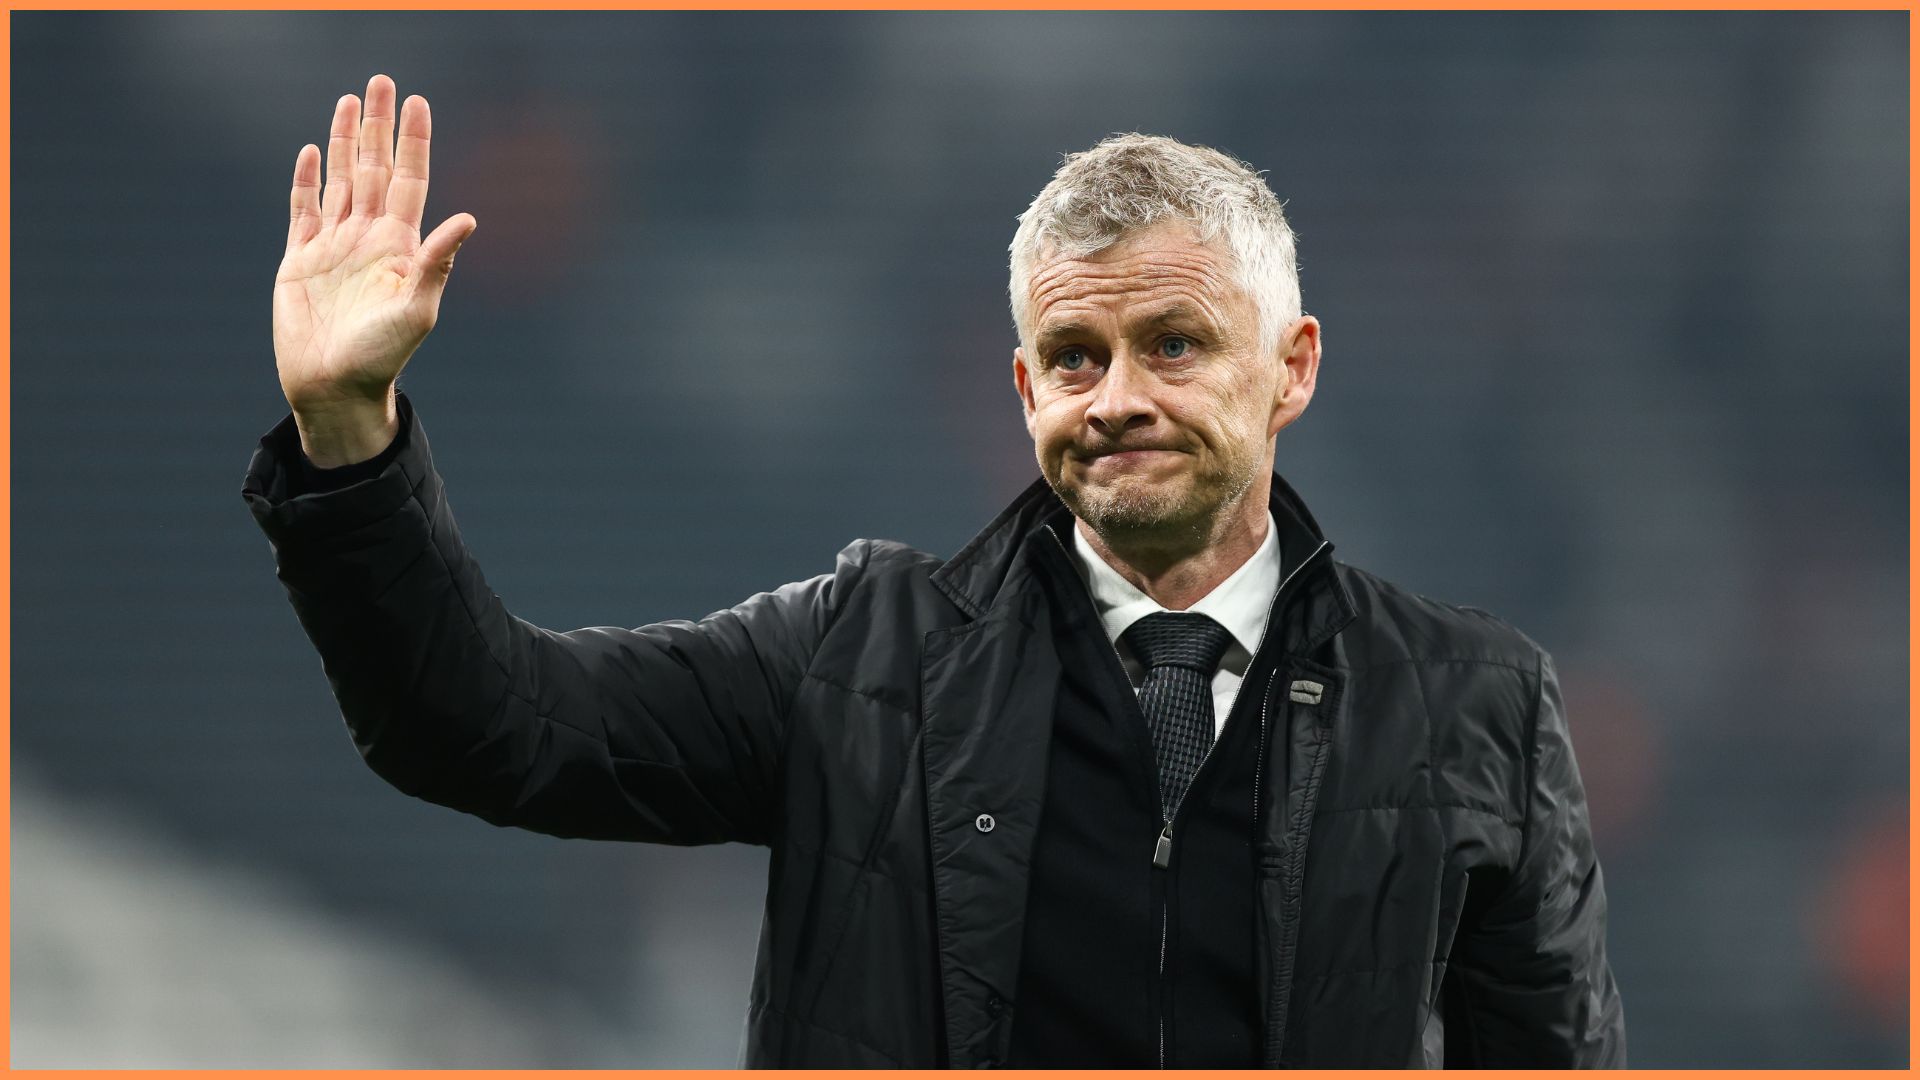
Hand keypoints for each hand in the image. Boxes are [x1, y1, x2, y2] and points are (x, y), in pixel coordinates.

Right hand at [274, 74, 475, 465]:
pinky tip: (312, 151)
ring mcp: (334, 245)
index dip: (413, 141)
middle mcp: (369, 238)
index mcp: (400, 245)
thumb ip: (438, 262)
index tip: (417, 102)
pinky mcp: (299, 259)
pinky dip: (306, 179)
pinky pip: (303, 209)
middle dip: (377, 126)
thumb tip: (469, 218)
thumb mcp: (417, 310)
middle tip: (381, 81)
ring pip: (340, 180)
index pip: (409, 179)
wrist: (334, 387)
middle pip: (374, 168)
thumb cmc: (382, 357)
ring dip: (344, 141)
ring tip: (348, 102)